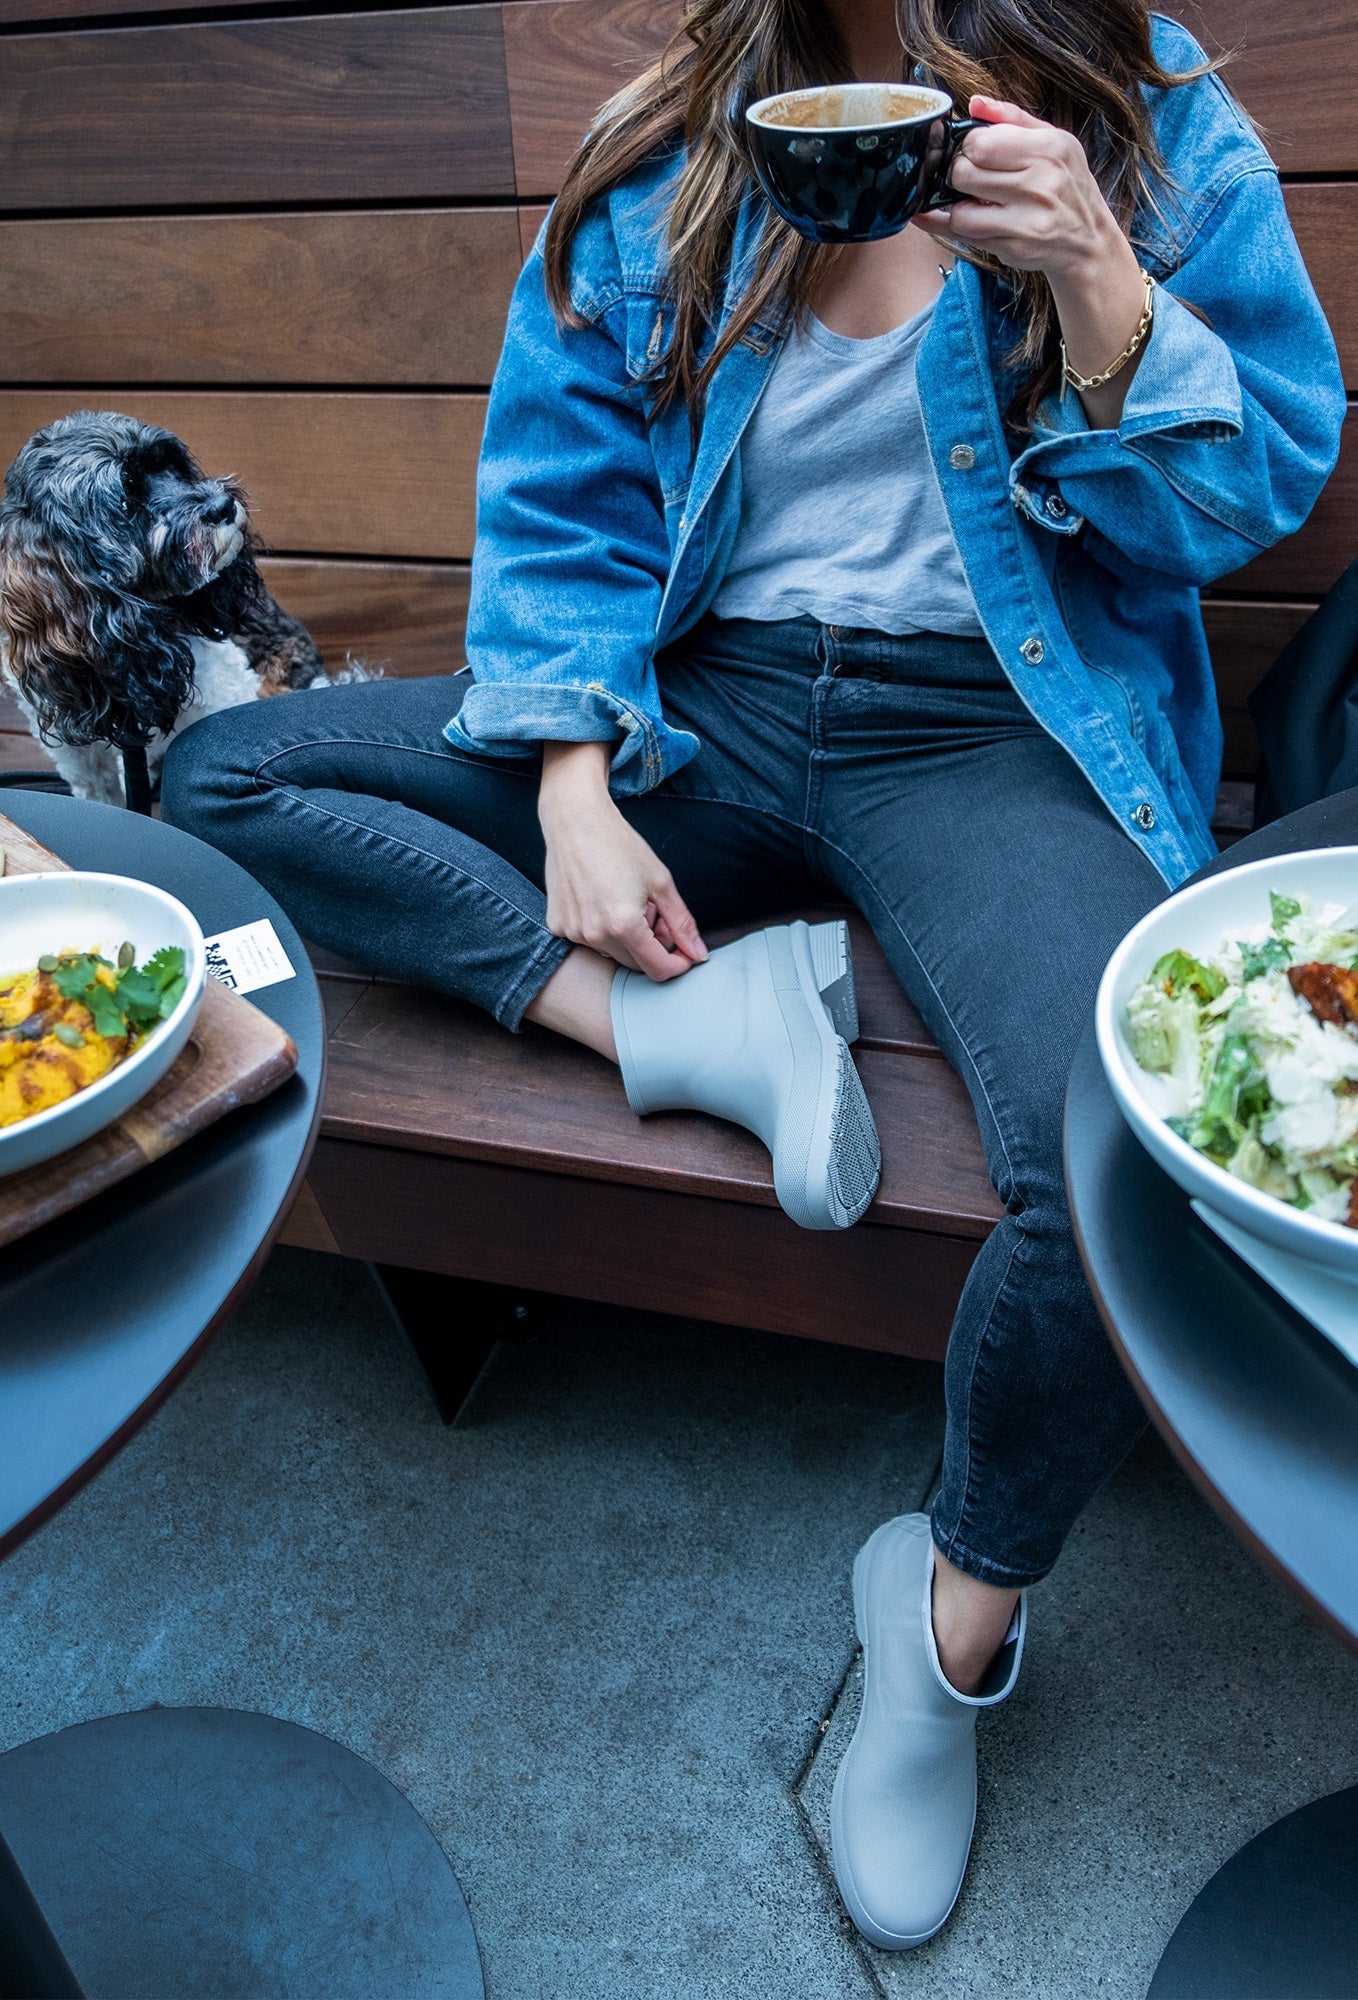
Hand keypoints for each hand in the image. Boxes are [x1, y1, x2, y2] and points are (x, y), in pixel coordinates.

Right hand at [538, 741, 707, 980]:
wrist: (574, 820)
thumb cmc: (619, 845)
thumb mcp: (660, 882)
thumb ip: (682, 922)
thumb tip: (698, 953)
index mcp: (623, 925)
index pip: (658, 970)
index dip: (678, 964)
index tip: (685, 952)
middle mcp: (594, 935)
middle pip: (635, 963)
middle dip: (652, 945)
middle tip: (652, 911)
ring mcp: (572, 932)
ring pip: (612, 952)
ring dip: (626, 937)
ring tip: (625, 901)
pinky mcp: (557, 924)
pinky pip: (588, 940)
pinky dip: (601, 928)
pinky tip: (601, 898)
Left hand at [914, 95, 1129, 281]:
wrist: (1090, 240)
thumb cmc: (1069, 185)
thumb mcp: (1054, 140)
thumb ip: (1012, 118)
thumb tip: (975, 103)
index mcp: (1048, 149)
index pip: (980, 143)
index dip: (967, 146)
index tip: (973, 151)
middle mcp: (1039, 185)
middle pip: (964, 174)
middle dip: (959, 174)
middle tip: (971, 176)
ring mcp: (1027, 222)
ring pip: (960, 212)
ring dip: (959, 206)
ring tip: (976, 200)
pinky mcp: (1015, 249)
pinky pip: (967, 238)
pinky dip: (961, 228)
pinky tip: (968, 219)